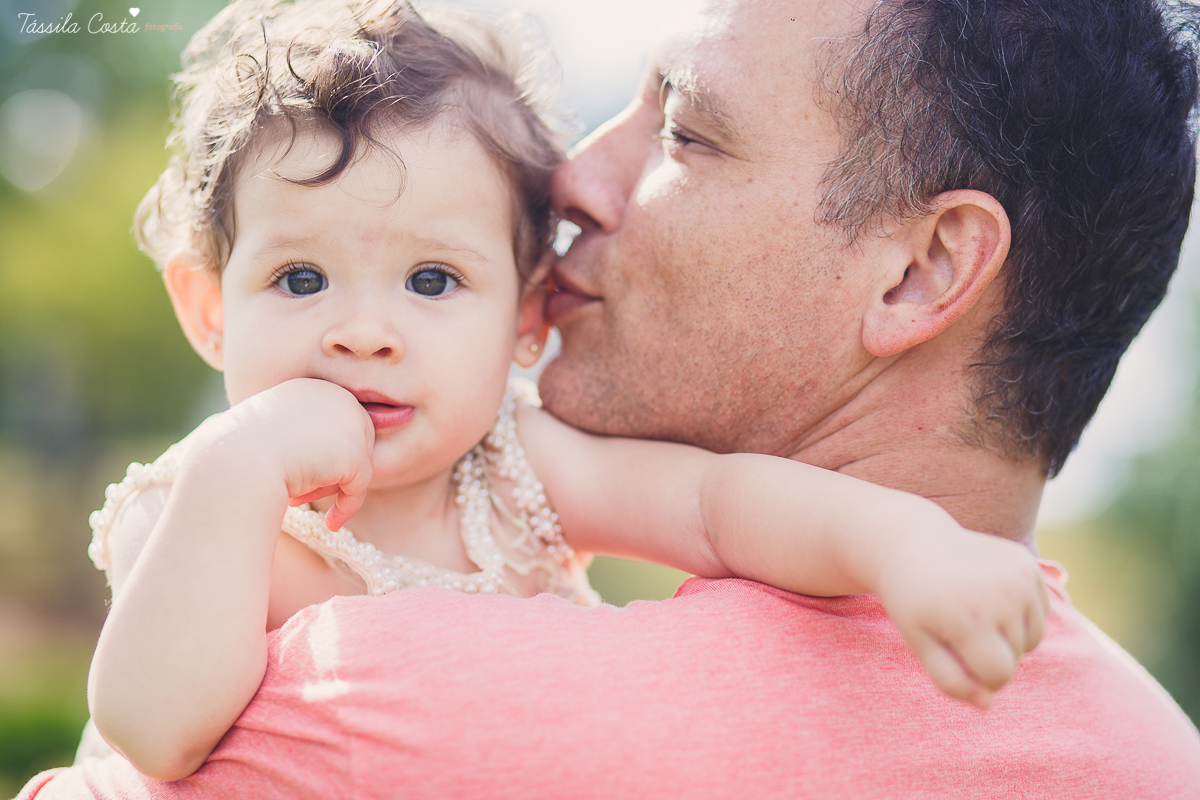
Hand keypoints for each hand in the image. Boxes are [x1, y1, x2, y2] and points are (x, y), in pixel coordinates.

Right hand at [195, 378, 374, 530]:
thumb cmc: (240, 451)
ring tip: (296, 498)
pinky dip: (347, 507)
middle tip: (301, 494)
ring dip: (329, 486)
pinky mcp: (355, 454)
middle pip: (352, 442)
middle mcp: (337, 398)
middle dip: (330, 471)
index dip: (322, 455)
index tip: (302, 476)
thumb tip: (325, 458)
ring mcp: (349, 425)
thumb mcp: (270, 436)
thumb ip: (299, 438)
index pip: (335, 425)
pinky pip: (358, 488)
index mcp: (313, 389)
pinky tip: (331, 523)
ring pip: (356, 464)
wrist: (235, 460)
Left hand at [875, 518, 1048, 708]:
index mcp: (969, 618)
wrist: (913, 542)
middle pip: (1016, 658)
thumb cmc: (911, 599)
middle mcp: (1000, 595)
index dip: (978, 677)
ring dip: (1009, 637)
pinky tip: (989, 597)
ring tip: (973, 614)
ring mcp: (1018, 576)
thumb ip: (950, 680)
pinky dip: (1020, 615)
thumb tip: (989, 704)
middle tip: (956, 626)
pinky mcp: (1026, 564)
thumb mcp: (918, 642)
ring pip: (1033, 638)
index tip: (956, 657)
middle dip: (990, 654)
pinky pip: (1040, 613)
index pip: (999, 676)